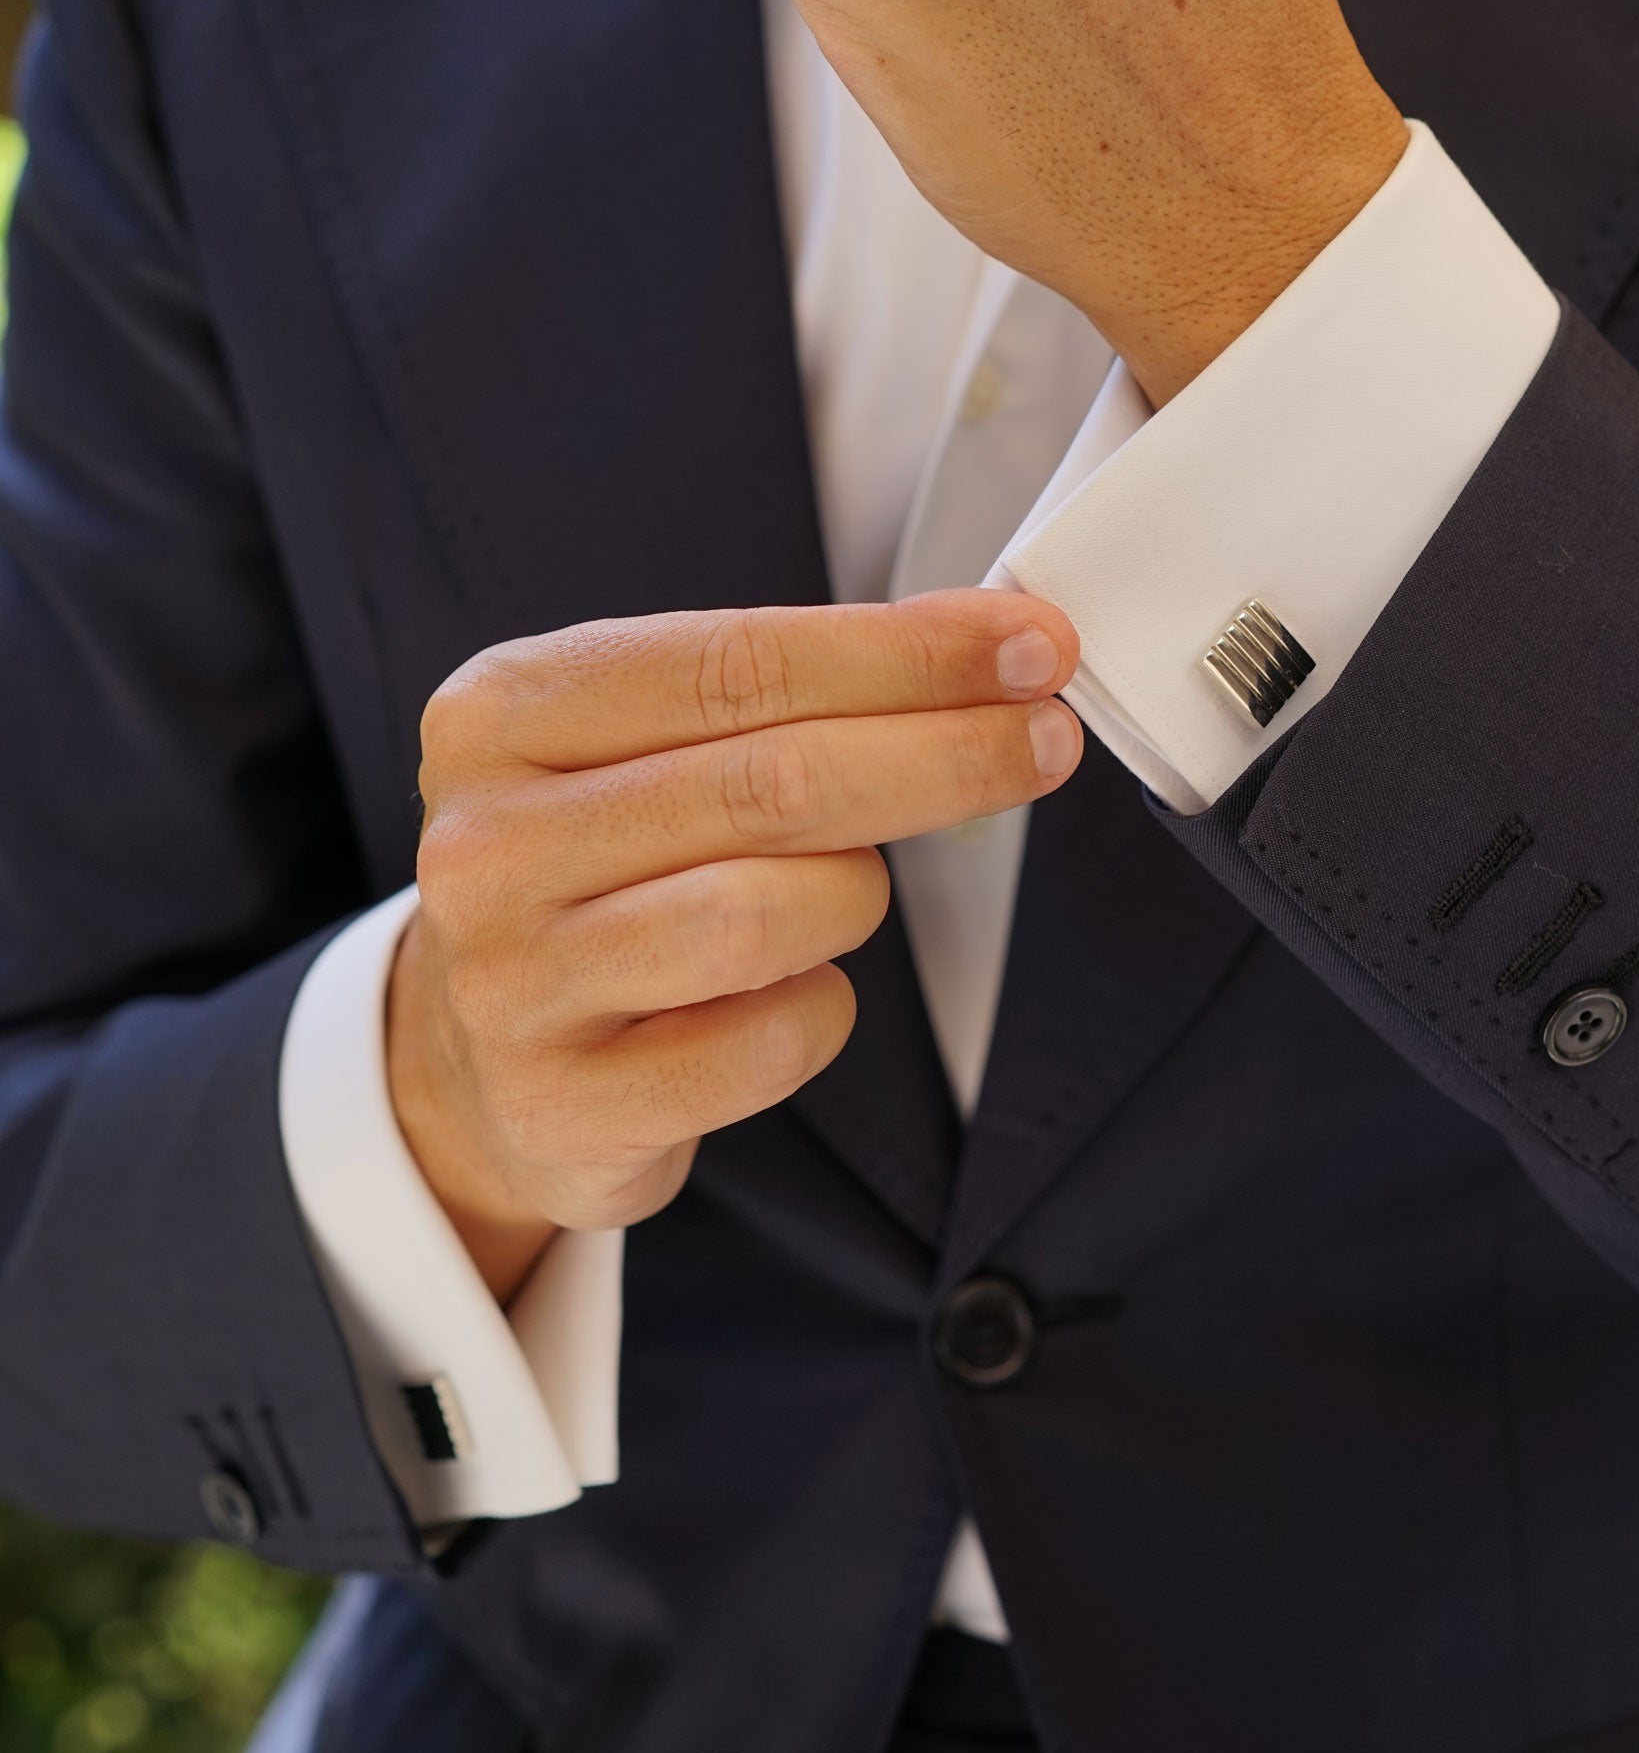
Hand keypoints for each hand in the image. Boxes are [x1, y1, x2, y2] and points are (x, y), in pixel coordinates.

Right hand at [389, 590, 1081, 1298]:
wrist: (478, 1060)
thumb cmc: (602, 874)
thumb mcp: (645, 750)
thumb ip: (784, 696)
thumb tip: (992, 650)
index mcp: (502, 713)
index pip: (737, 663)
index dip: (903, 654)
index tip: (1029, 647)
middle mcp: (486, 842)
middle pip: (773, 781)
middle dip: (943, 754)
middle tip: (1046, 741)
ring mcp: (511, 981)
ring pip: (772, 912)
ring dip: (856, 894)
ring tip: (845, 891)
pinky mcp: (563, 1105)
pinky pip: (770, 1043)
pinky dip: (819, 1010)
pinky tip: (788, 994)